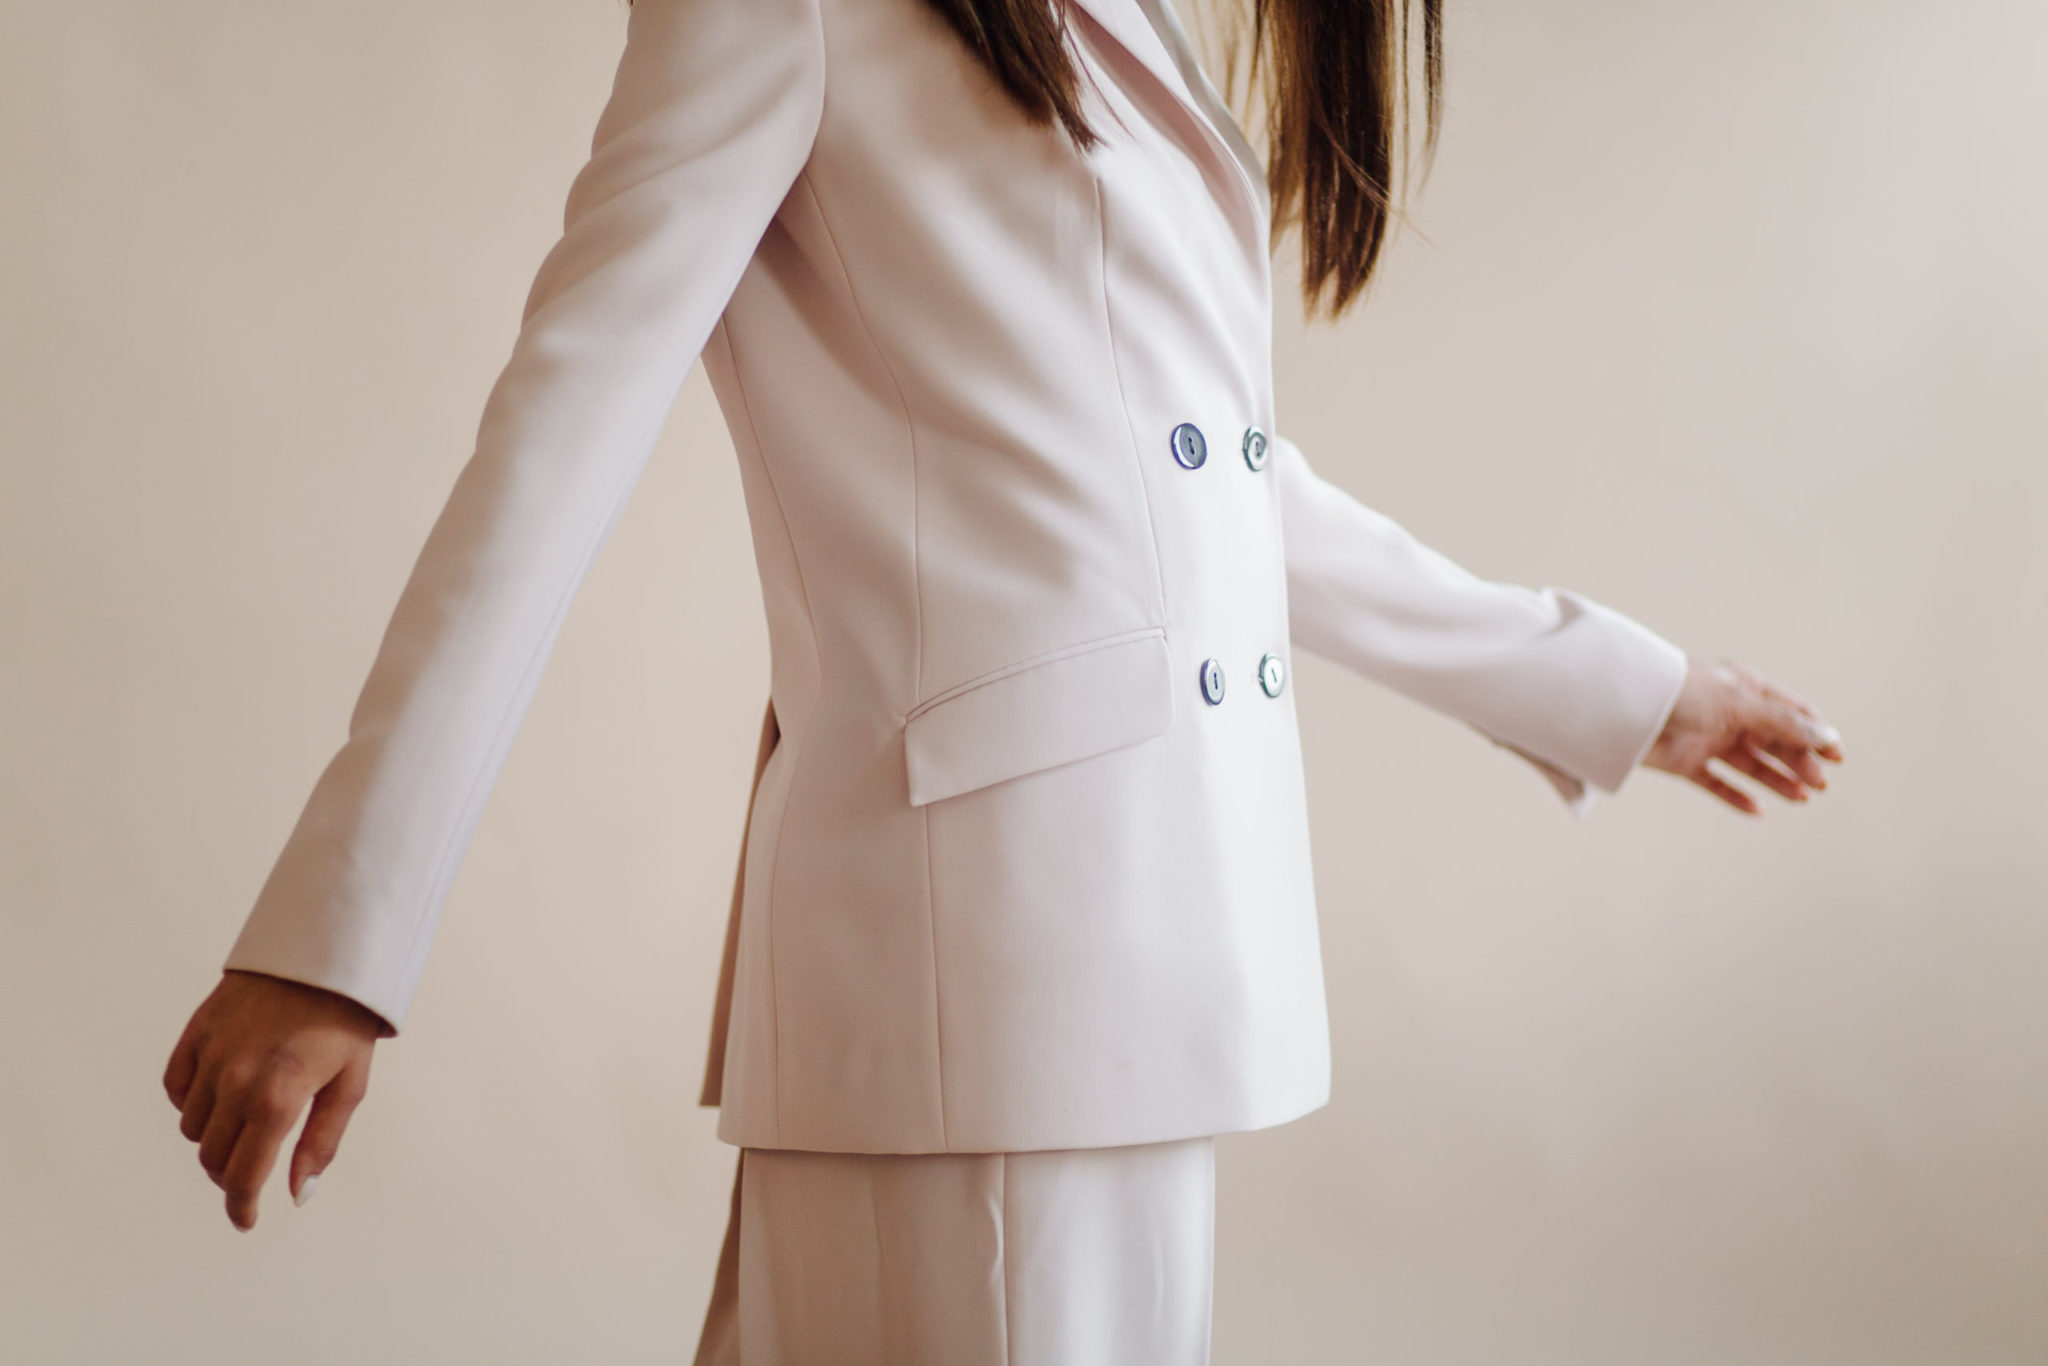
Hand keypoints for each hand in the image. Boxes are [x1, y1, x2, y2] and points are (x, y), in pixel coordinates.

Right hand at [163, 969, 382, 1230]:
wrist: (322, 956)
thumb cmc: (345, 1023)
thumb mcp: (350, 1085)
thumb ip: (321, 1144)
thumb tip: (297, 1194)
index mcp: (277, 1098)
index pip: (243, 1176)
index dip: (241, 1207)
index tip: (245, 1220)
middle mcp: (236, 1081)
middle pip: (213, 1157)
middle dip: (231, 1174)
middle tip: (253, 1169)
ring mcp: (211, 1056)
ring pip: (193, 1128)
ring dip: (214, 1138)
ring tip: (245, 1122)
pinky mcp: (196, 1034)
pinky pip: (177, 1090)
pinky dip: (192, 1104)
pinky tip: (220, 1096)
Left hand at [1642, 655, 1844, 814]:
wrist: (1621, 706)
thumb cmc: (1679, 692)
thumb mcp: (1736, 704)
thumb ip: (1781, 722)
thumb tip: (1827, 736)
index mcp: (1744, 689)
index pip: (1790, 712)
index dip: (1815, 733)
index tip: (1837, 757)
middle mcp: (1729, 713)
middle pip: (1774, 740)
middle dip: (1799, 761)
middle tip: (1818, 785)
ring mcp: (1708, 738)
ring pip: (1751, 764)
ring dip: (1777, 780)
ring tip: (1801, 799)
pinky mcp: (1685, 762)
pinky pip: (1717, 783)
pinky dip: (1736, 796)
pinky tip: (1758, 810)